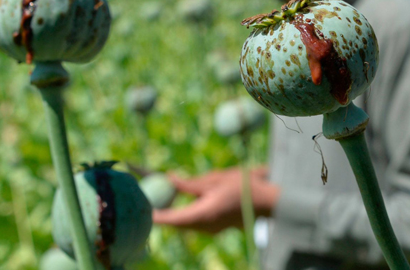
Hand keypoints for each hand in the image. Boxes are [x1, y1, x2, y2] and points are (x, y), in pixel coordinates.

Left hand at [152, 166, 279, 233]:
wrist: (267, 201)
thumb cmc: (243, 186)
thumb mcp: (215, 179)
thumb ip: (190, 183)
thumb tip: (169, 179)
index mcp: (203, 214)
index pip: (172, 219)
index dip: (156, 216)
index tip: (143, 209)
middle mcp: (205, 226)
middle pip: (176, 224)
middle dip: (163, 214)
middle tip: (151, 199)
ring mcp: (211, 230)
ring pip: (185, 224)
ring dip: (174, 214)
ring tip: (165, 200)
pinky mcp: (215, 229)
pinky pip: (195, 223)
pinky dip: (186, 214)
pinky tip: (185, 202)